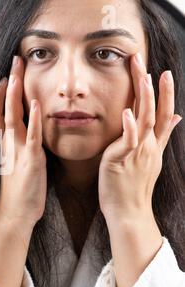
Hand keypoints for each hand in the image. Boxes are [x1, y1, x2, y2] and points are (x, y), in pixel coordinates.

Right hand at [0, 56, 46, 286]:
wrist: (15, 214)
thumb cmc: (18, 190)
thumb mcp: (14, 164)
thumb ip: (16, 147)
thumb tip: (22, 134)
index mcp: (4, 144)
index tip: (5, 76)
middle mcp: (7, 143)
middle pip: (3, 107)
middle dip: (8, 83)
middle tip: (14, 60)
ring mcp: (18, 150)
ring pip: (13, 116)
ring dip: (15, 94)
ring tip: (16, 73)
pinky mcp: (31, 160)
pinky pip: (32, 135)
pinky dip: (34, 118)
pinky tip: (37, 102)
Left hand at [98, 53, 181, 223]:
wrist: (129, 212)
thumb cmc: (133, 187)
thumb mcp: (151, 160)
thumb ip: (160, 138)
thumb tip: (176, 118)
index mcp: (153, 145)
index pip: (164, 114)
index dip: (165, 93)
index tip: (164, 72)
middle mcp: (149, 145)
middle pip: (155, 110)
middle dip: (151, 85)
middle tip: (143, 60)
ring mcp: (138, 152)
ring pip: (146, 121)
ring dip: (145, 98)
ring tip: (143, 77)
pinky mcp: (123, 160)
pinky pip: (128, 141)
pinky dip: (129, 127)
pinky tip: (126, 112)